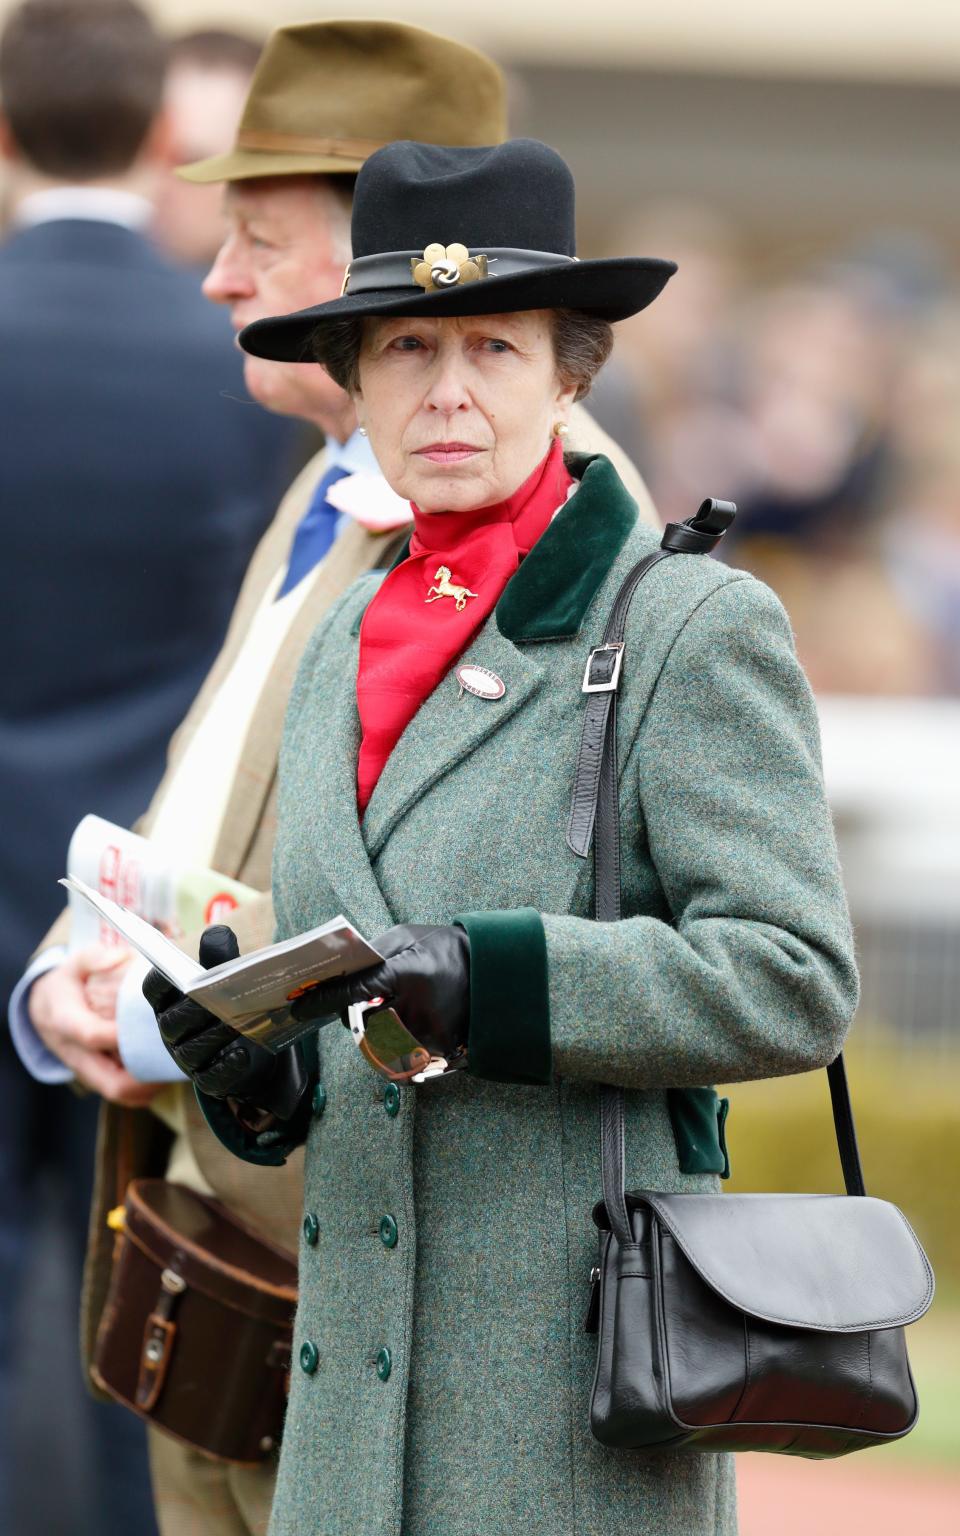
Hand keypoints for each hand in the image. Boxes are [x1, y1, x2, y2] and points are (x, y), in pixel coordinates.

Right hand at [29, 946, 160, 1106]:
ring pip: (117, 1092)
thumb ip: (92, 958)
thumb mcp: (72, 965)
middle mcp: (76, 1054)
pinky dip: (141, 1090)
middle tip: (174, 1061)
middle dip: (144, 1078)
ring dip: (147, 1087)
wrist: (43, 1010)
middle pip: (109, 1082)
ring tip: (174, 1069)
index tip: (150, 1028)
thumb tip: (118, 956)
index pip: (91, 1035)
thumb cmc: (65, 987)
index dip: (121, 1036)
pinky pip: (119, 1092)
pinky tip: (162, 1074)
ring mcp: (86, 1070)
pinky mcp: (95, 1077)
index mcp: (66, 1022)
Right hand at [143, 925, 308, 1118]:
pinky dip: (227, 1066)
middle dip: (195, 1010)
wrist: (257, 1050)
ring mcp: (188, 1058)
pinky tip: (243, 1054)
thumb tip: (217, 932)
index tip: (171, 972)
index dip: (159, 980)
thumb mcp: (226, 979)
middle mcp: (173, 1031)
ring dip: (214, 1036)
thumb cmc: (232, 1004)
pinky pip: (212, 1077)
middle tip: (220, 1000)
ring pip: (191, 1049)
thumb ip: (220, 957)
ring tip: (238, 1023)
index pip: (154, 990)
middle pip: (172, 1022)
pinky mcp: (209, 1080)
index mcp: (171, 1001)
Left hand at [291, 924, 470, 1061]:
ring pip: (381, 1040)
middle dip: (357, 1015)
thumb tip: (339, 968)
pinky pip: (402, 1051)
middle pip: (363, 1022)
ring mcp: (428, 1030)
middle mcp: (416, 1005)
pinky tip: (413, 1023)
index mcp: (407, 973)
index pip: (353, 991)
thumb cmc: (443, 948)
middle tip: (366, 1004)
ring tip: (397, 1009)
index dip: (323, 1000)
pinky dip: (398, 1040)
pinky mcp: (438, 1048)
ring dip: (379, 1028)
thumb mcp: (409, 936)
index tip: (298, 1008)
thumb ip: (374, 951)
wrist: (492, 971)